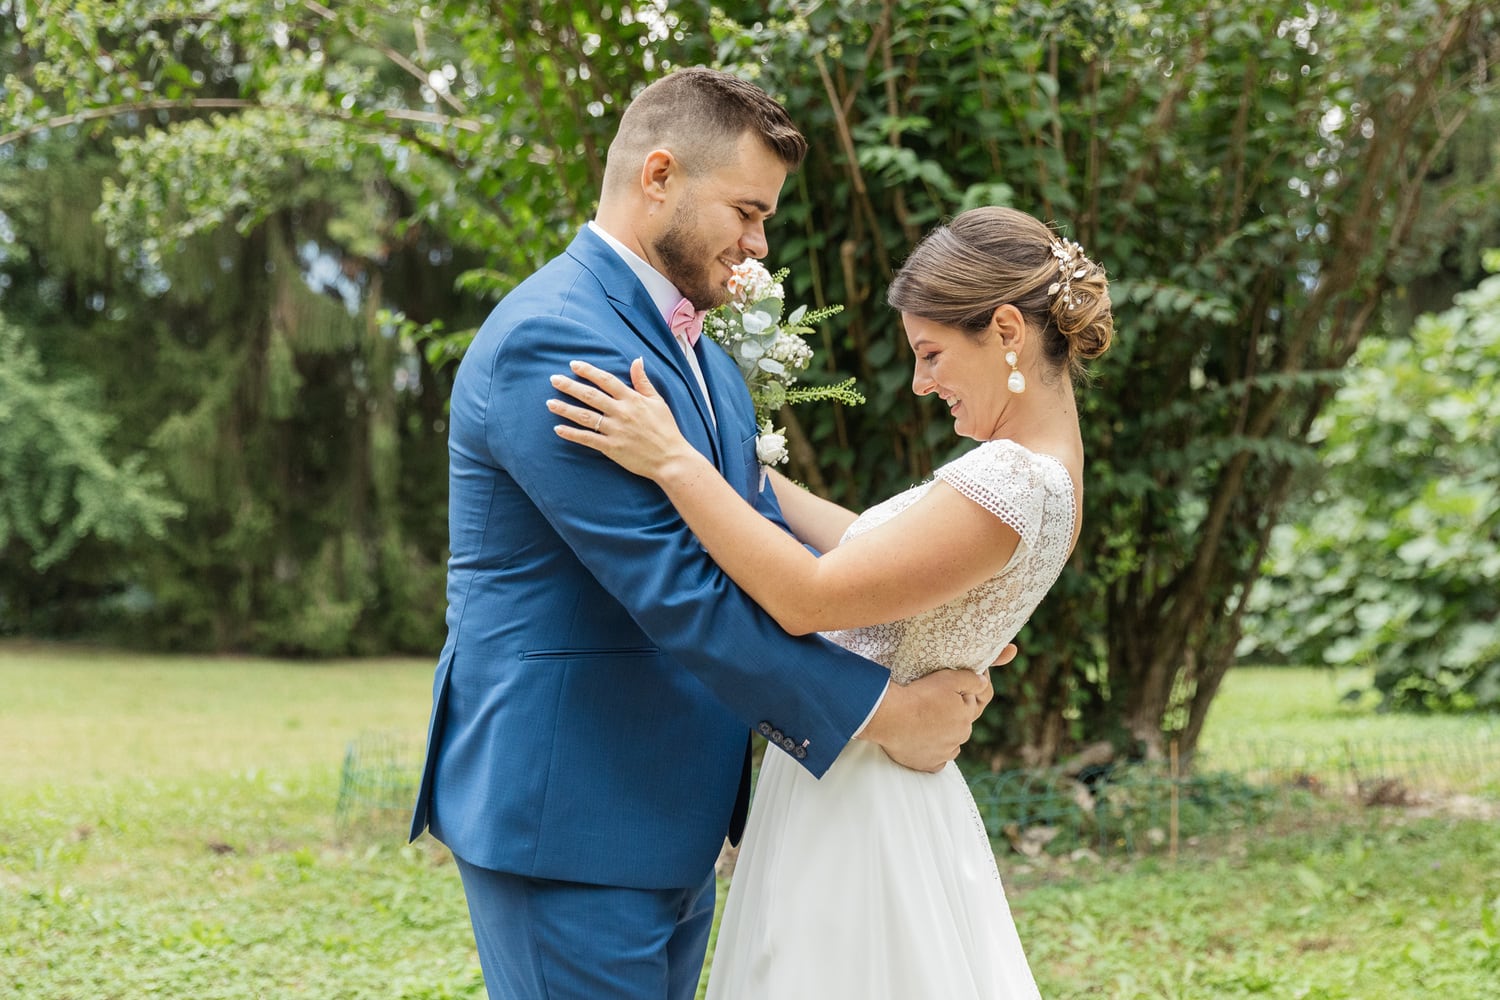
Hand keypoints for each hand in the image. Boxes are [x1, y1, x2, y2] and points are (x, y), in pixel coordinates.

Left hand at [549, 359, 695, 479]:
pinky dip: (572, 434)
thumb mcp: (657, 401)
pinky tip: (558, 428)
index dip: (588, 371)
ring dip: (565, 409)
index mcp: (632, 399)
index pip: (606, 380)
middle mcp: (621, 412)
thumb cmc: (666, 429)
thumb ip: (643, 381)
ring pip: (585, 416)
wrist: (670, 458)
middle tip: (553, 379)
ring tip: (550, 403)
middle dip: (570, 386)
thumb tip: (636, 360)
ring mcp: (615, 430)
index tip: (573, 365)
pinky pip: (587, 439)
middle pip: (590, 395)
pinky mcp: (611, 447)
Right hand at [859, 669, 993, 772]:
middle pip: (960, 724)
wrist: (890, 717)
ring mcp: (945, 753)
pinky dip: (932, 751)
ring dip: (943, 734)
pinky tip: (922, 741)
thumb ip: (971, 679)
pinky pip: (937, 759)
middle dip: (951, 714)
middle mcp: (960, 737)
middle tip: (929, 704)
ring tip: (924, 722)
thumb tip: (984, 682)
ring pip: (950, 743)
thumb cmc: (918, 696)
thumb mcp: (948, 678)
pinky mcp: (929, 764)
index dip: (956, 693)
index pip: (969, 702)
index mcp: (967, 716)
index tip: (941, 690)